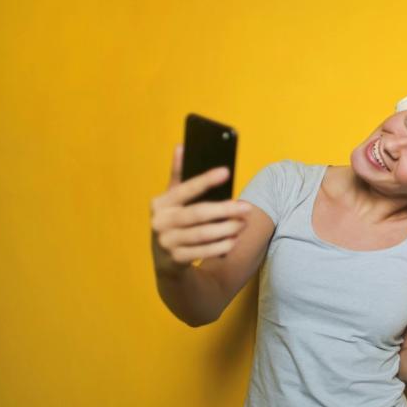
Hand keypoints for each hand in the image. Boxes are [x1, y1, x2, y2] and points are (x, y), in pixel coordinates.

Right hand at [150, 143, 252, 271]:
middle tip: (247, 207)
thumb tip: (182, 146)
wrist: (164, 259)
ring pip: (202, 235)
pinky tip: (233, 241)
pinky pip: (202, 252)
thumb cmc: (175, 220)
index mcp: (160, 203)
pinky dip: (220, 246)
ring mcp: (166, 242)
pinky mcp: (175, 260)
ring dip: (226, 229)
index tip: (226, 171)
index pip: (184, 188)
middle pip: (197, 214)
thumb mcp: (172, 199)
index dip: (205, 180)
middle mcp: (160, 222)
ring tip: (242, 224)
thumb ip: (178, 175)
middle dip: (225, 210)